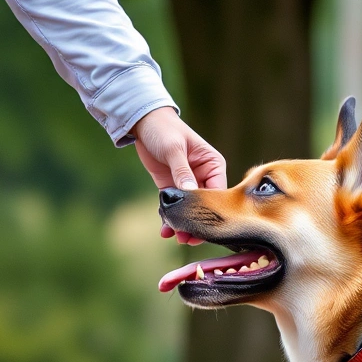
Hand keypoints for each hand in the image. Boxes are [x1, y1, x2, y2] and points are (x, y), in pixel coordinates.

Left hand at [133, 106, 224, 244]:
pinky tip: (164, 230)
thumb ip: (182, 172)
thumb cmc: (165, 129)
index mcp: (212, 165)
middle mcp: (203, 176)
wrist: (143, 122)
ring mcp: (187, 183)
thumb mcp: (174, 149)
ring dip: (182, 224)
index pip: (217, 192)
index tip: (203, 227)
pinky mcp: (171, 187)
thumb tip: (190, 194)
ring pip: (188, 210)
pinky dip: (169, 218)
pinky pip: (173, 207)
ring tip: (175, 237)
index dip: (211, 210)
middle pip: (204, 205)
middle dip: (196, 222)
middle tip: (188, 239)